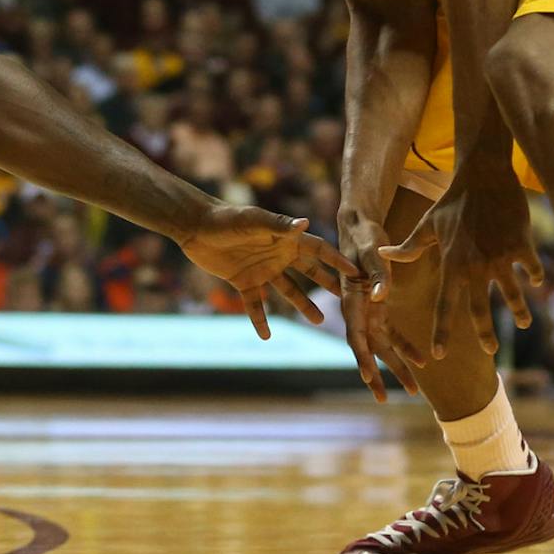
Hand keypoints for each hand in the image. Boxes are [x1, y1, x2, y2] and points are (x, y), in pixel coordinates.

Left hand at [177, 202, 359, 339]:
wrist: (196, 226)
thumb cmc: (227, 218)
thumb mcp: (254, 221)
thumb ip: (279, 226)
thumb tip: (306, 224)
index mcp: (285, 237)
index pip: (318, 250)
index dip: (337, 261)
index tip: (357, 274)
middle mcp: (278, 254)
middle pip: (309, 272)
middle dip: (328, 284)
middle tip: (347, 300)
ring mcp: (262, 269)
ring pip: (288, 291)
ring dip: (302, 305)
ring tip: (317, 322)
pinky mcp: (243, 281)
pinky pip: (256, 304)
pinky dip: (260, 319)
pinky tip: (267, 335)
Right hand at [336, 209, 418, 403]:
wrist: (360, 225)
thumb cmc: (363, 236)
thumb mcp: (370, 252)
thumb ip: (378, 275)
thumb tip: (383, 296)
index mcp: (352, 299)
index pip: (355, 335)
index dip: (361, 357)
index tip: (367, 378)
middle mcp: (358, 309)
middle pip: (367, 348)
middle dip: (377, 374)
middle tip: (382, 400)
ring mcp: (368, 310)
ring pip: (381, 345)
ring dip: (395, 366)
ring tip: (412, 390)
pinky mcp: (378, 306)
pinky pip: (391, 332)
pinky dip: (404, 346)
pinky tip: (420, 360)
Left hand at [379, 162, 539, 360]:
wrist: (483, 177)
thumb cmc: (453, 203)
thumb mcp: (427, 225)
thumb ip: (409, 246)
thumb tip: (383, 255)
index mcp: (451, 263)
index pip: (444, 305)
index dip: (441, 331)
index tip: (438, 355)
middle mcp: (475, 265)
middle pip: (479, 309)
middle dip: (485, 332)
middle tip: (489, 351)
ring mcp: (500, 256)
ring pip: (512, 293)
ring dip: (519, 310)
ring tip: (523, 323)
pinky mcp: (521, 245)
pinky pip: (532, 268)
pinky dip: (535, 276)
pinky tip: (537, 282)